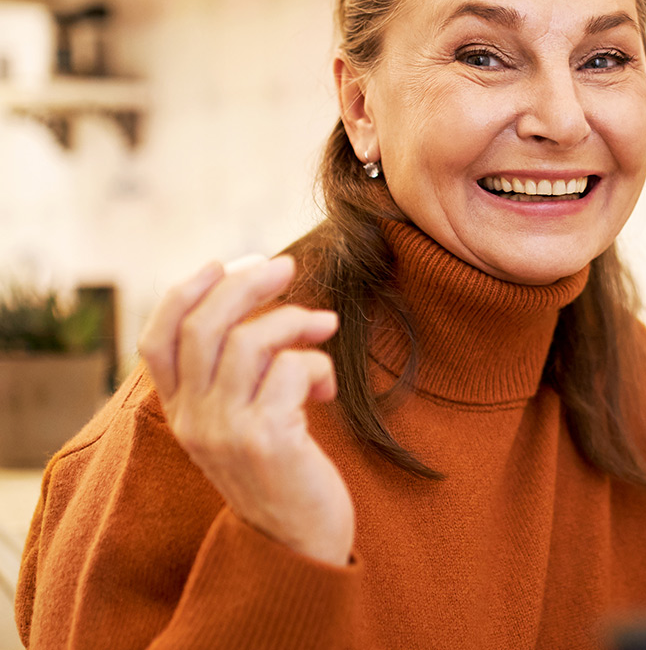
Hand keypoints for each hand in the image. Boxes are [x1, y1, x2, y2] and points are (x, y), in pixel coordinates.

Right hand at [138, 255, 353, 565]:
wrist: (297, 545)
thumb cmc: (279, 468)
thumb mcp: (241, 418)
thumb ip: (237, 370)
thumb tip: (261, 292)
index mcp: (180, 411)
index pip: (156, 340)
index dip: (184, 293)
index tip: (222, 263)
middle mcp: (193, 420)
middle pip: (203, 326)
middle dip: (247, 283)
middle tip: (286, 266)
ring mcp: (226, 432)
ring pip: (248, 341)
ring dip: (295, 320)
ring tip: (324, 327)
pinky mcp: (266, 441)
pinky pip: (290, 369)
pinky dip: (317, 363)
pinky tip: (327, 387)